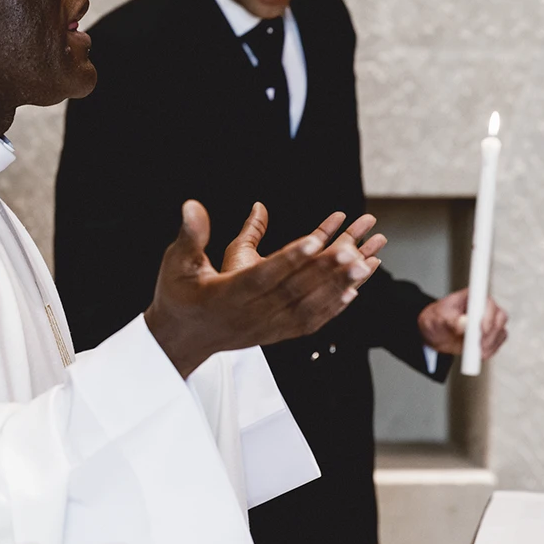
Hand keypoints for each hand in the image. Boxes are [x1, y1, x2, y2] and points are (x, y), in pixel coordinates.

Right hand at [143, 201, 386, 377]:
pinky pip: (310, 322)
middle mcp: (250, 315)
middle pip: (294, 291)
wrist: (181, 339)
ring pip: (308, 307)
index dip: (290, 258)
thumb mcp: (177, 262)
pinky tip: (354, 290)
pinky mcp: (275, 334)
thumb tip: (192, 205)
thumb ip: (191, 234)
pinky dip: (333, 306)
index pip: (263, 276)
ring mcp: (265, 328)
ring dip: (339, 286)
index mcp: (226, 295)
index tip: (315, 239)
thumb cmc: (178, 295)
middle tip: (354, 249)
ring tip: (366, 263)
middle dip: (326, 270)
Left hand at [417, 288, 507, 359]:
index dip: (488, 315)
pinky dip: (492, 349)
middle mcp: (483, 307)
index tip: (482, 329)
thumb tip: (464, 322)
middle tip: (479, 344)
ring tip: (478, 351)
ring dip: (492, 343)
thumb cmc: (436, 320)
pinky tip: (481, 354)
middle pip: (500, 316)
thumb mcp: (438, 319)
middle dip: (492, 333)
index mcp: (471, 297)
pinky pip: (499, 341)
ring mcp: (489, 321)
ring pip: (501, 330)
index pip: (487, 301)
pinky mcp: (490, 334)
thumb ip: (451, 320)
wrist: (434, 334)